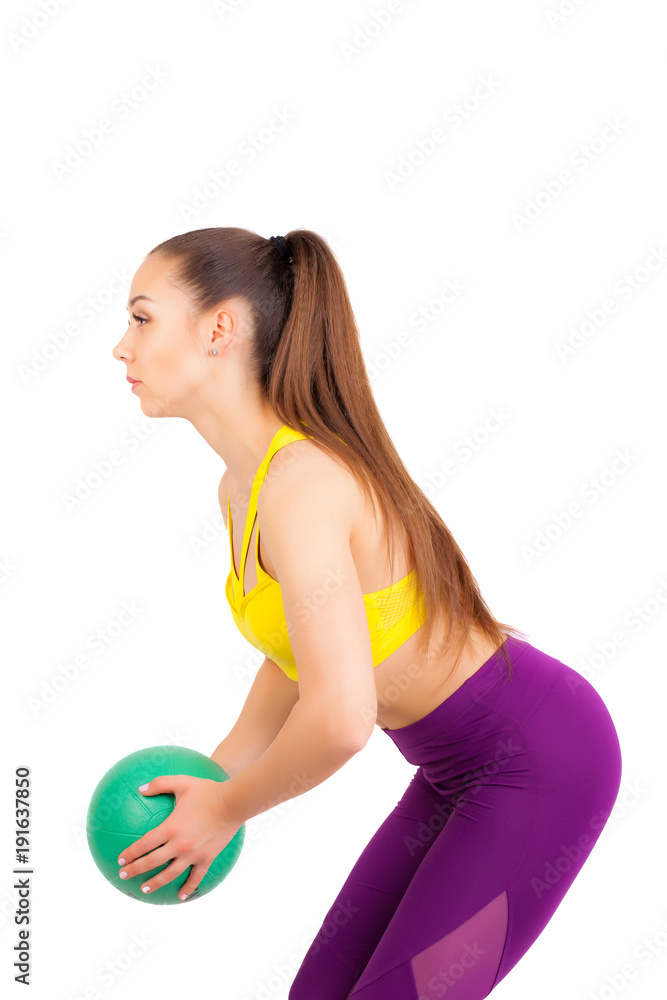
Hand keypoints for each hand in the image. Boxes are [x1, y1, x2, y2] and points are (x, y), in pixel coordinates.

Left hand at [116, 774, 239, 899]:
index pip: (144, 844)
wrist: (233, 803)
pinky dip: (188, 888)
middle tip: (123, 875)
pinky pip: (196, 877)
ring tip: (145, 888)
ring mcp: (194, 854)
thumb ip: (160, 784)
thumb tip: (140, 789)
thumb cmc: (208, 791)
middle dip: (135, 870)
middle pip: (152, 862)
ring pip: (170, 874)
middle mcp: (180, 844)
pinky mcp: (207, 858)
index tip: (120, 859)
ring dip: (155, 882)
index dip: (130, 853)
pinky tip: (181, 895)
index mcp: (171, 827)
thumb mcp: (182, 782)